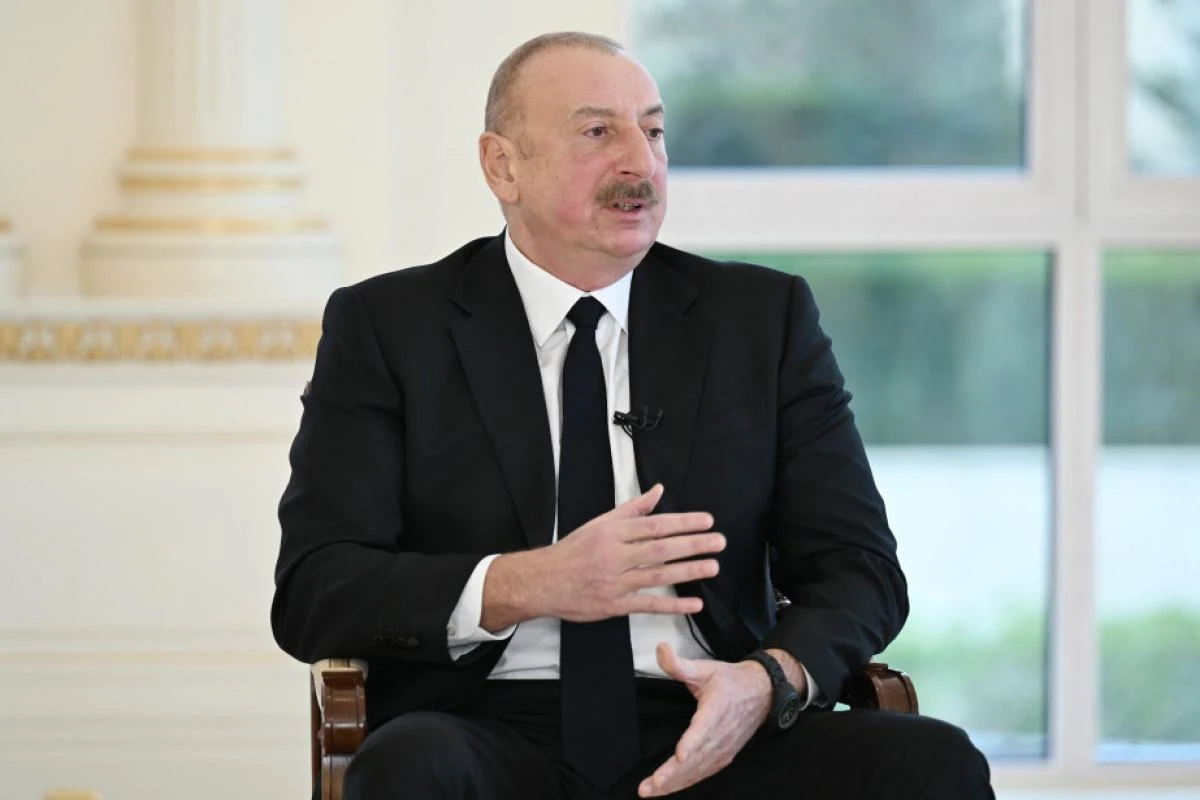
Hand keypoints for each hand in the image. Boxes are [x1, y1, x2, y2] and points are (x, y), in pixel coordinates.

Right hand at [484, 484, 724, 627]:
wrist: (544, 581)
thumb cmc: (573, 551)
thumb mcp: (600, 523)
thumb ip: (632, 508)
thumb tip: (658, 491)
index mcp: (613, 532)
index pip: (655, 525)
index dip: (683, 523)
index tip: (706, 521)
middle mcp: (615, 555)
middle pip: (660, 548)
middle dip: (692, 545)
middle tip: (718, 542)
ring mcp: (615, 581)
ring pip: (657, 575)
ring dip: (688, 571)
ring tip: (712, 566)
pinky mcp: (615, 605)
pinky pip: (648, 605)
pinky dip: (672, 605)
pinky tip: (694, 603)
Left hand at [637, 643, 772, 796]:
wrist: (763, 693)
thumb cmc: (731, 681)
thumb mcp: (705, 668)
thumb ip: (679, 663)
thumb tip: (660, 648)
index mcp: (716, 710)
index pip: (704, 729)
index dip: (692, 743)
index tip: (680, 756)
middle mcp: (722, 734)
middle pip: (696, 758)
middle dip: (672, 774)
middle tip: (650, 785)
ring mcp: (724, 748)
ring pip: (698, 770)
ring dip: (675, 783)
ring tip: (651, 791)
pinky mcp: (725, 756)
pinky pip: (704, 773)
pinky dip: (686, 783)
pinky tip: (669, 789)